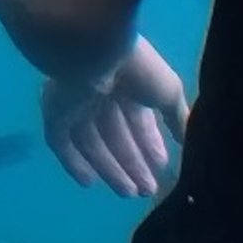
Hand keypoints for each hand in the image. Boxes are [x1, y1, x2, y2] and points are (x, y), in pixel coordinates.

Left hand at [43, 38, 186, 197]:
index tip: (162, 167)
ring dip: (110, 169)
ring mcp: (75, 102)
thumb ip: (177, 117)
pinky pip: (61, 141)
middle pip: (115, 136)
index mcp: (128, 84)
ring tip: (129, 193)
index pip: (137, 119)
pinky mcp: (54, 110)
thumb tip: (188, 140)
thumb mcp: (168, 92)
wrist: (94, 49)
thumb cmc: (136, 67)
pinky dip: (74, 162)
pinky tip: (90, 183)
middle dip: (132, 163)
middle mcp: (101, 93)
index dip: (150, 144)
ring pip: (92, 143)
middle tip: (147, 190)